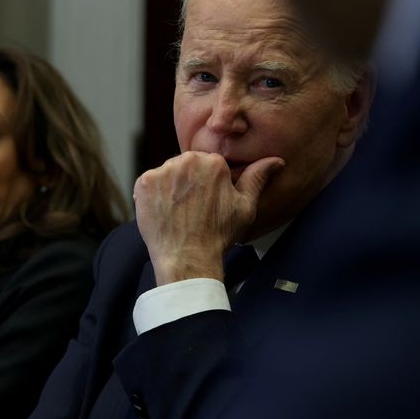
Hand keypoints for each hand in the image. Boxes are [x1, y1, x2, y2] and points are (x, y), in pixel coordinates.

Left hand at [133, 152, 283, 284]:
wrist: (187, 258)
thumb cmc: (218, 235)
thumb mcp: (244, 206)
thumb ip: (257, 177)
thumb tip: (276, 160)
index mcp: (213, 162)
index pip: (208, 164)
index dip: (208, 184)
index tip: (207, 203)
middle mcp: (186, 161)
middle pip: (186, 165)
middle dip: (189, 182)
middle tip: (193, 209)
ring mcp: (162, 172)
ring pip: (167, 173)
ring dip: (171, 187)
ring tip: (179, 212)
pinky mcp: (143, 184)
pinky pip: (149, 183)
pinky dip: (153, 195)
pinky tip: (164, 212)